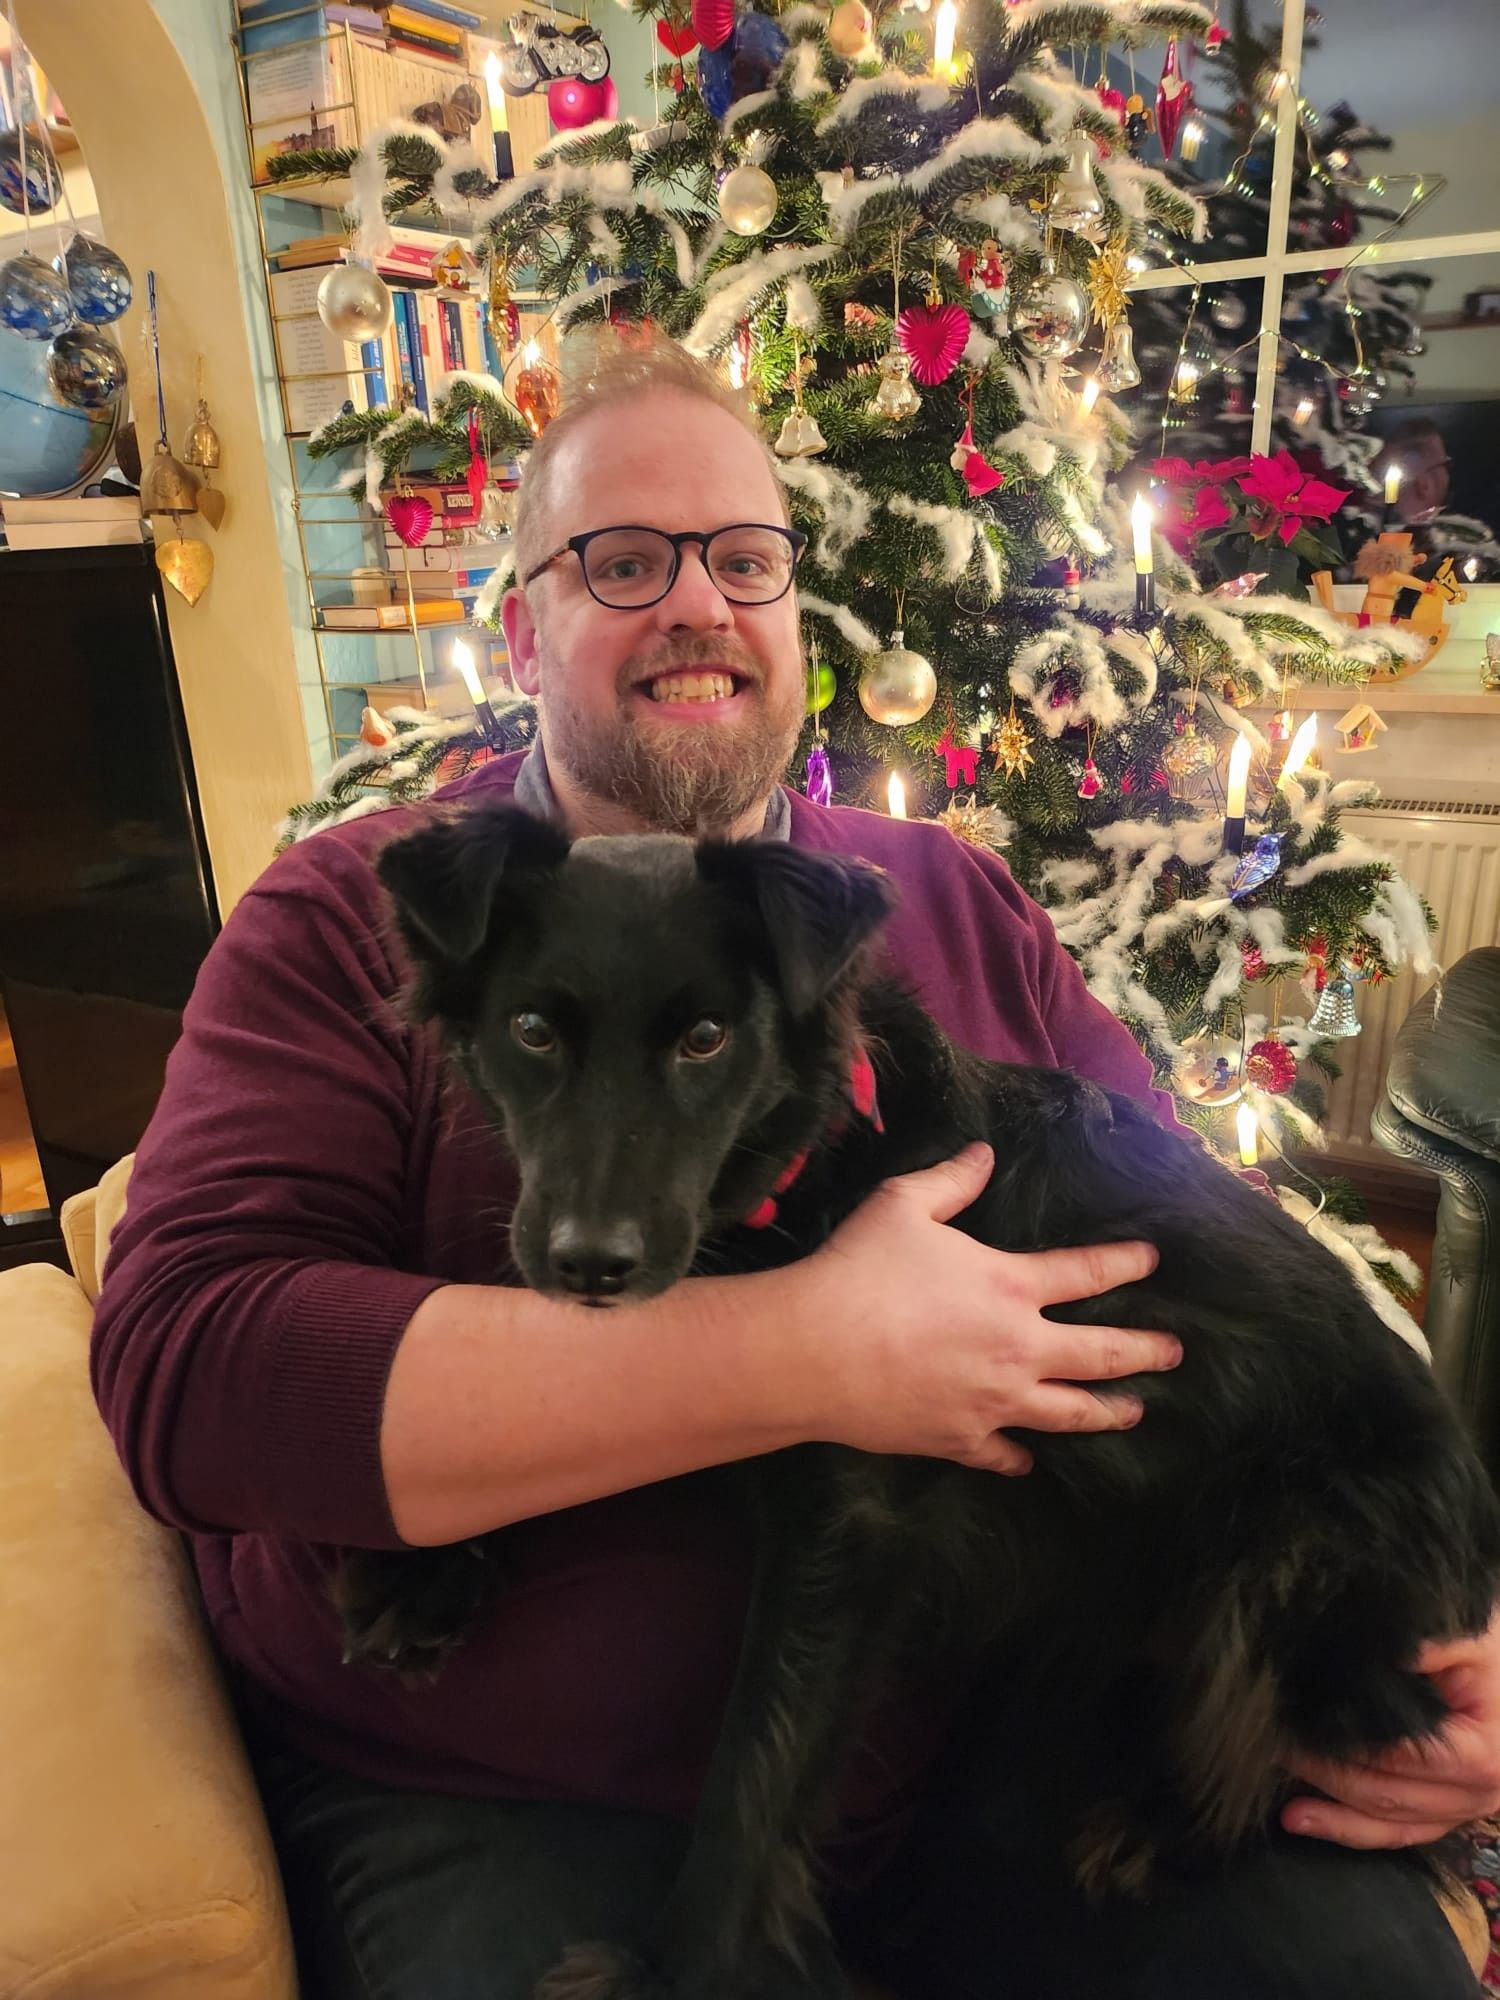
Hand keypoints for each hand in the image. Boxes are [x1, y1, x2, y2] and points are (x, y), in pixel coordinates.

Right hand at [800, 1141, 1181, 1475]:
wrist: (814, 1351)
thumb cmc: (860, 1270)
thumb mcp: (904, 1205)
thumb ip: (951, 1180)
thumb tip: (984, 1153)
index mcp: (1011, 1286)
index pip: (1086, 1272)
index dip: (1124, 1264)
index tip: (1153, 1261)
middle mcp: (1019, 1348)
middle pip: (1101, 1355)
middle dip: (1145, 1351)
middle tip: (1175, 1354)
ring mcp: (995, 1402)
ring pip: (1070, 1414)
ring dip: (1108, 1411)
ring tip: (1135, 1412)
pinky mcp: (961, 1439)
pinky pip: (1005, 1454)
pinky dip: (1020, 1457)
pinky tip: (1029, 1461)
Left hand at [1283, 1604, 1499, 1847]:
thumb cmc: (1497, 1650)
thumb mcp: (1472, 1636)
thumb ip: (1428, 1645)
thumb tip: (1379, 1655)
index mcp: (1483, 1755)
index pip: (1400, 1757)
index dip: (1345, 1743)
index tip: (1298, 1721)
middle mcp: (1479, 1794)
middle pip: (1388, 1795)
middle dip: (1325, 1773)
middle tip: (1274, 1745)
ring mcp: (1465, 1809)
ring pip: (1388, 1822)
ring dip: (1330, 1810)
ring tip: (1277, 1791)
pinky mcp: (1449, 1812)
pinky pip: (1399, 1832)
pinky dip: (1350, 1829)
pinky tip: (1303, 1819)